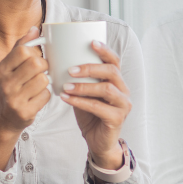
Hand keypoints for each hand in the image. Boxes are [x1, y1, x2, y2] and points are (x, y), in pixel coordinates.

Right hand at [0, 27, 50, 169]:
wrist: (2, 120)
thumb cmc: (8, 89)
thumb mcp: (8, 68)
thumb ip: (21, 48)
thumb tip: (35, 29)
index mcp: (1, 69)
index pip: (23, 50)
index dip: (34, 52)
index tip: (35, 58)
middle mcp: (6, 83)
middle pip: (36, 64)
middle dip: (44, 66)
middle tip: (41, 72)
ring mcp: (15, 99)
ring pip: (44, 80)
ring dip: (45, 82)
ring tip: (37, 86)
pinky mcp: (25, 112)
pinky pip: (46, 96)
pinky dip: (45, 95)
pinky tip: (37, 97)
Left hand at [59, 41, 130, 168]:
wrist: (97, 141)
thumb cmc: (90, 114)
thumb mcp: (84, 93)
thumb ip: (79, 79)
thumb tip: (58, 61)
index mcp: (117, 81)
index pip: (115, 61)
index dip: (105, 50)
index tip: (91, 42)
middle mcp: (124, 91)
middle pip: (112, 72)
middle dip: (90, 68)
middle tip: (70, 69)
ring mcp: (123, 105)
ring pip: (107, 89)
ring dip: (84, 86)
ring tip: (66, 85)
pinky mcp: (117, 119)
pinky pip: (99, 107)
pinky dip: (81, 102)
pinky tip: (67, 98)